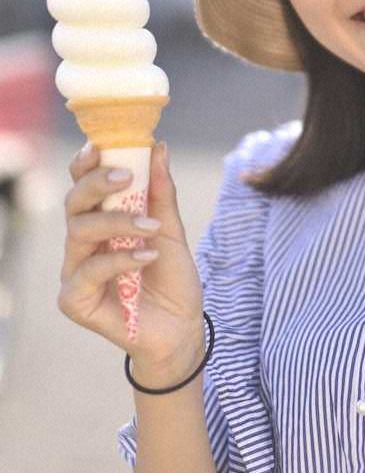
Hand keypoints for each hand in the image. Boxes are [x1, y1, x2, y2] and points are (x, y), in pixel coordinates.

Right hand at [58, 142, 204, 377]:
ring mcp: (75, 270)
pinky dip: (120, 259)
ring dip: (118, 222)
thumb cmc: (171, 277)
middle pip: (74, 203)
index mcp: (101, 219)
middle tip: (127, 176)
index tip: (100, 145)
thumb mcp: (172, 230)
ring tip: (151, 227)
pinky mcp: (75, 300)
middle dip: (97, 183)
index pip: (83, 185)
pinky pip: (89, 271)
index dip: (86, 163)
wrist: (182, 326)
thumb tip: (159, 147)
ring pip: (79, 232)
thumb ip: (161, 193)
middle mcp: (83, 242)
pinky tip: (146, 257)